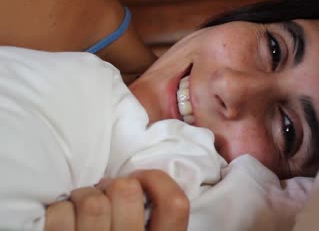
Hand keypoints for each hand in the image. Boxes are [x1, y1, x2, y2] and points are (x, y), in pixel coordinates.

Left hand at [45, 170, 188, 230]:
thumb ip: (148, 220)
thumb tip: (131, 183)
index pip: (175, 204)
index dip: (156, 180)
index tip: (139, 180)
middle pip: (126, 190)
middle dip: (111, 186)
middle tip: (105, 197)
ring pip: (92, 201)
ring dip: (82, 197)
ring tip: (81, 210)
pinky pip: (61, 214)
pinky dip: (59, 213)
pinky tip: (65, 224)